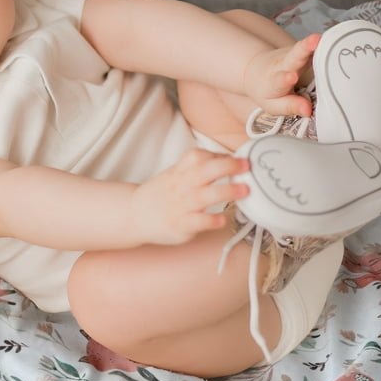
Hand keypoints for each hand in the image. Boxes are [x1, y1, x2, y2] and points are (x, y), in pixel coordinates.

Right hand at [129, 148, 249, 245]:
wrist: (133, 215)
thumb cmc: (157, 197)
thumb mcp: (171, 176)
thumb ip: (193, 169)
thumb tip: (223, 161)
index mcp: (178, 173)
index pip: (196, 156)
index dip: (217, 155)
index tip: (234, 157)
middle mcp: (180, 187)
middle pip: (204, 170)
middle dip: (228, 166)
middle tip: (246, 166)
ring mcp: (180, 206)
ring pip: (205, 195)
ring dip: (227, 191)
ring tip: (244, 190)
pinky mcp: (181, 225)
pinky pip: (198, 221)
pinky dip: (212, 220)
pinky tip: (223, 220)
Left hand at [242, 33, 320, 116]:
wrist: (260, 71)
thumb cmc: (269, 91)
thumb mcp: (273, 105)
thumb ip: (290, 107)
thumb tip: (308, 110)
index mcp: (276, 81)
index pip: (281, 79)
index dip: (286, 78)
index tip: (291, 77)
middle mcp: (285, 64)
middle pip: (295, 55)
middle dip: (304, 48)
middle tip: (315, 40)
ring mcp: (295, 55)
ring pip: (305, 47)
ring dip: (318, 42)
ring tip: (328, 38)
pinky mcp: (304, 50)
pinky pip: (316, 46)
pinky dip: (326, 44)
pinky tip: (338, 39)